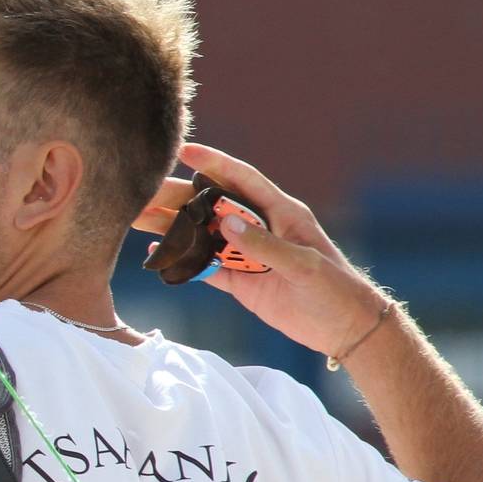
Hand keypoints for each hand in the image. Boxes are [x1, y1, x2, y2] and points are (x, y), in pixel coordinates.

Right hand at [133, 142, 384, 358]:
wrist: (346, 330)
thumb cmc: (336, 289)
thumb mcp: (303, 264)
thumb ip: (264, 244)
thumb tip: (224, 224)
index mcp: (280, 213)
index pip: (243, 181)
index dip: (215, 164)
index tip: (185, 151)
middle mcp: (260, 228)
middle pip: (212, 206)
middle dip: (178, 197)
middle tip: (143, 191)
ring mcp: (248, 255)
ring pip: (203, 235)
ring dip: (173, 227)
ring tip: (137, 218)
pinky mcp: (241, 281)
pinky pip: (206, 267)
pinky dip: (182, 260)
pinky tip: (159, 251)